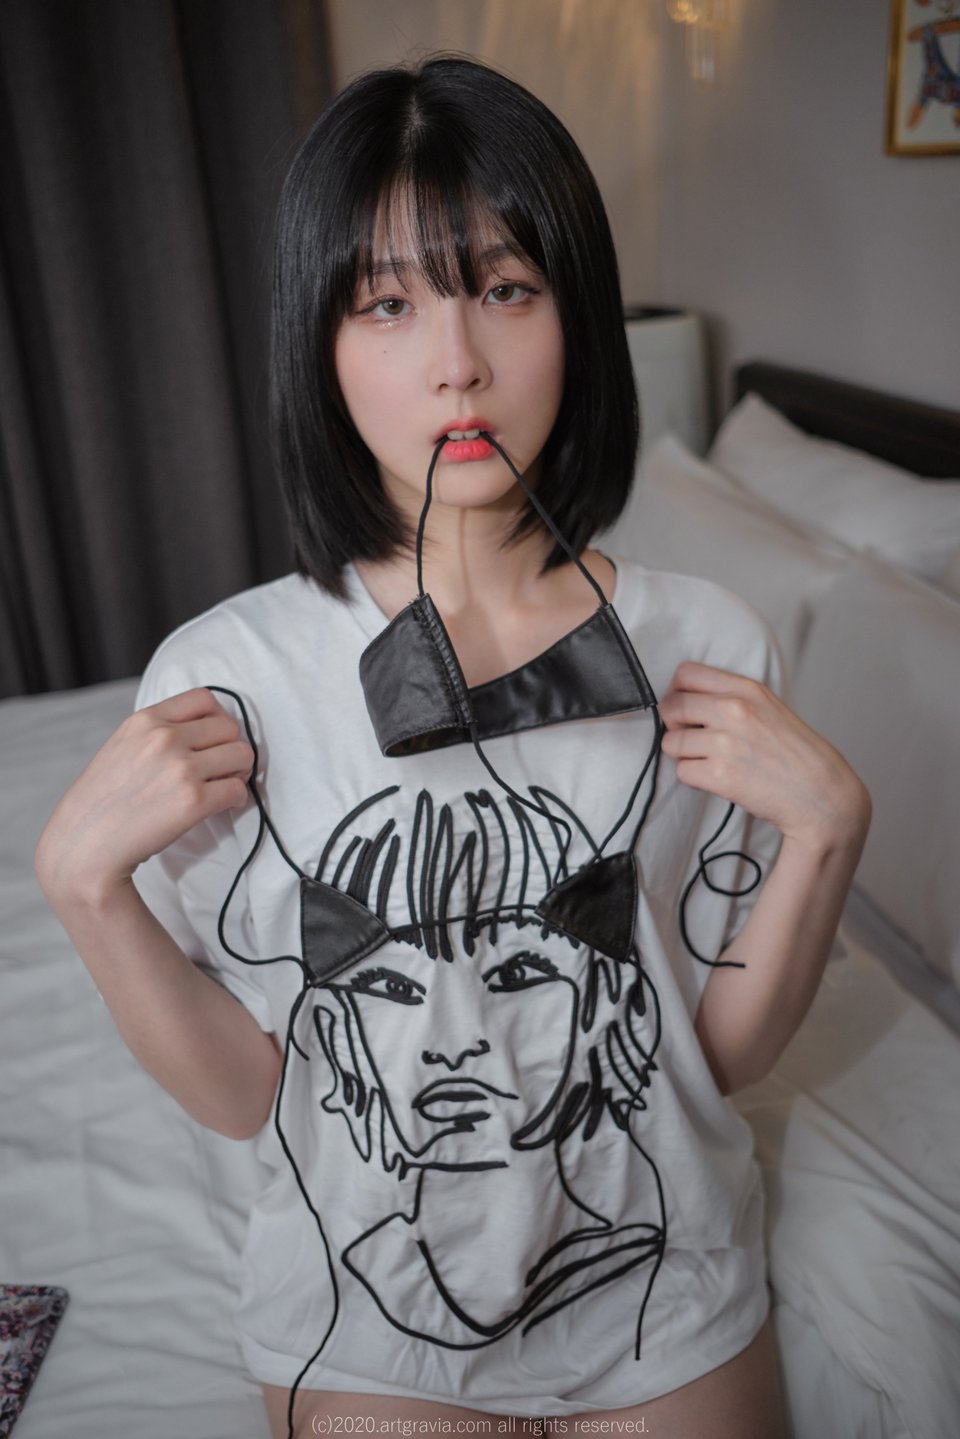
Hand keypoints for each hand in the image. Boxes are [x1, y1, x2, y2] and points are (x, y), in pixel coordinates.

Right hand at [35, 688, 253, 910]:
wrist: (82, 844)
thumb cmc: (103, 801)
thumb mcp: (122, 745)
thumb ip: (158, 732)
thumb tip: (205, 731)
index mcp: (145, 720)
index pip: (204, 698)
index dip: (216, 719)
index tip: (211, 741)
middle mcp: (164, 738)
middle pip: (229, 727)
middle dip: (229, 748)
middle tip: (219, 770)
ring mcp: (180, 768)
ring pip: (242, 755)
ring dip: (238, 772)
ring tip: (221, 787)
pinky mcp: (193, 801)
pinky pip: (238, 790)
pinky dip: (236, 799)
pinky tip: (220, 807)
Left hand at [659, 662, 870, 854]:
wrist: (822, 795)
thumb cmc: (795, 754)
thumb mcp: (769, 708)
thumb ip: (732, 697)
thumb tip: (684, 697)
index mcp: (747, 689)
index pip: (686, 674)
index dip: (678, 693)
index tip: (687, 709)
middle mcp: (735, 710)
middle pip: (671, 707)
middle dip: (676, 726)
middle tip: (695, 740)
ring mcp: (726, 742)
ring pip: (671, 742)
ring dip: (685, 755)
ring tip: (712, 762)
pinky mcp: (720, 775)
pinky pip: (682, 772)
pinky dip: (695, 778)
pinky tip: (718, 779)